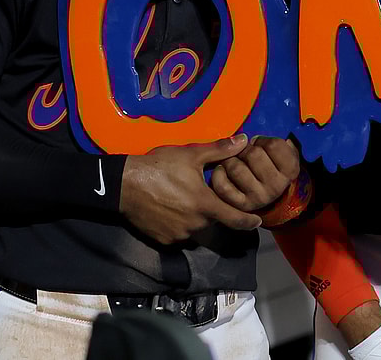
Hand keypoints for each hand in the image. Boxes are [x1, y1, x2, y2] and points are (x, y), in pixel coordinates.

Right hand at [120, 134, 261, 243]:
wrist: (122, 185)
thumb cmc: (159, 167)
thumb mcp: (191, 155)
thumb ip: (220, 150)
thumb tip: (244, 140)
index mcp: (205, 205)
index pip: (235, 219)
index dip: (249, 221)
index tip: (258, 222)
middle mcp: (195, 225)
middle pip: (214, 224)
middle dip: (216, 214)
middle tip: (208, 199)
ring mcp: (178, 235)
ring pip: (196, 230)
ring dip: (198, 220)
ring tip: (187, 202)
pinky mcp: (163, 240)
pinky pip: (179, 235)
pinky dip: (181, 226)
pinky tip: (173, 210)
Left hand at [209, 135, 300, 210]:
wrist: (264, 196)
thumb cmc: (268, 167)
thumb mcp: (281, 154)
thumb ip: (274, 143)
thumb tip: (248, 138)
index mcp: (290, 171)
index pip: (274, 144)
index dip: (262, 141)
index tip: (260, 146)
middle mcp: (276, 187)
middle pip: (253, 154)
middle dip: (245, 150)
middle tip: (245, 155)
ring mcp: (258, 198)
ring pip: (235, 167)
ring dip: (230, 161)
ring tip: (234, 164)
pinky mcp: (239, 205)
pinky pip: (222, 185)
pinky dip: (218, 174)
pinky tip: (222, 172)